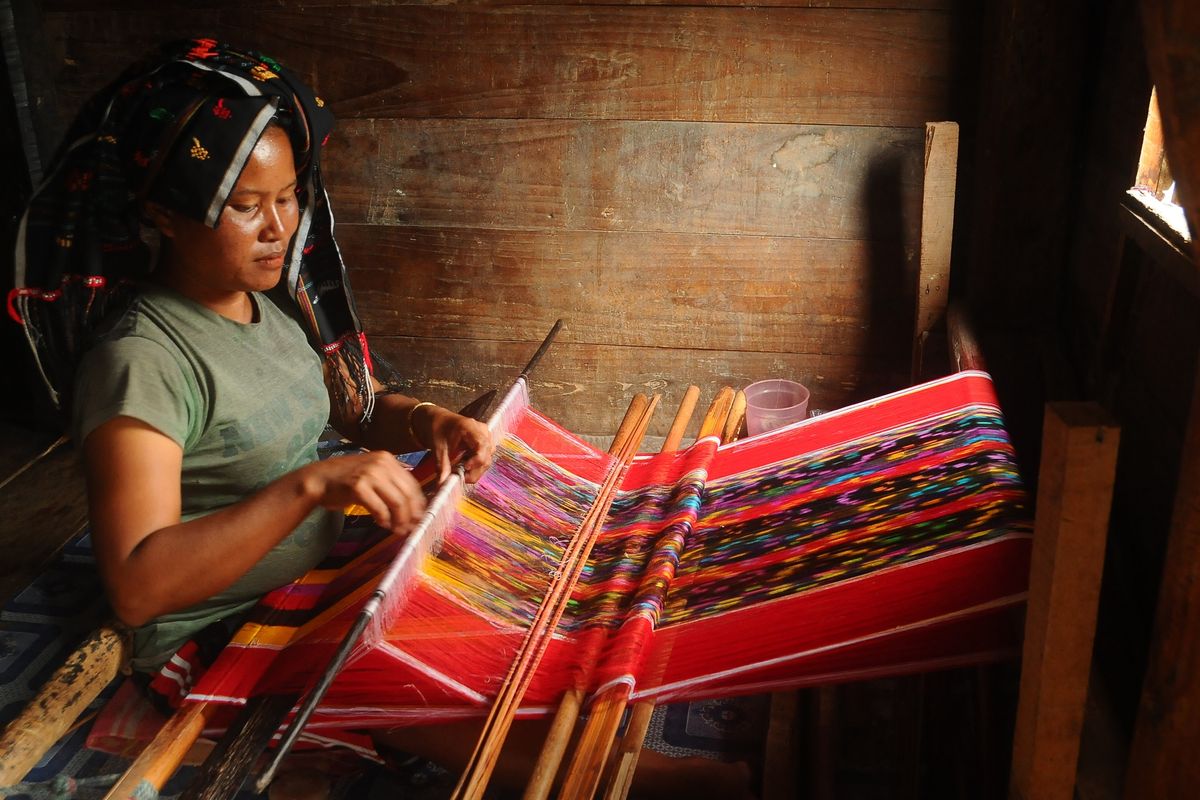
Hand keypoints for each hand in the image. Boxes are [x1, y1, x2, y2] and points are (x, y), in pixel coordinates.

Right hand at [303, 451, 425, 533]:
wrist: (318, 479)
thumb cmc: (345, 481)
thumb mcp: (372, 475)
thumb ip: (391, 486)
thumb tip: (413, 508)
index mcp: (388, 459)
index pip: (412, 484)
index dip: (419, 504)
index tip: (420, 518)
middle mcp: (381, 463)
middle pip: (407, 494)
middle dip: (411, 515)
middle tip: (410, 529)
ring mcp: (369, 473)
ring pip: (397, 502)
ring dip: (399, 520)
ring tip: (397, 530)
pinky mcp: (358, 486)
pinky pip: (379, 508)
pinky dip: (383, 519)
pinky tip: (382, 524)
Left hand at [417, 405, 495, 483]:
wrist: (437, 421)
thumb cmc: (437, 428)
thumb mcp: (437, 447)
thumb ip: (442, 466)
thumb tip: (442, 485)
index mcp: (470, 427)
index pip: (482, 445)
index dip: (477, 460)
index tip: (465, 468)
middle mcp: (482, 431)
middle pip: (487, 455)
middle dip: (475, 470)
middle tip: (460, 477)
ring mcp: (485, 437)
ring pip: (487, 459)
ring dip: (475, 470)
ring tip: (459, 471)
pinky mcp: (484, 444)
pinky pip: (485, 459)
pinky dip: (475, 466)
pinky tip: (464, 466)